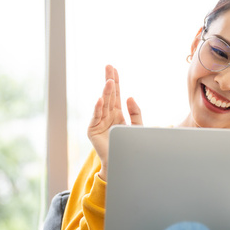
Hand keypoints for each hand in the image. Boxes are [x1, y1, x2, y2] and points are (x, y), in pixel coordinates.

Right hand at [88, 65, 141, 180]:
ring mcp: (99, 122)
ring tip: (109, 81)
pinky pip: (96, 117)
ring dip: (106, 92)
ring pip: (104, 104)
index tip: (114, 69)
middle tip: (109, 67)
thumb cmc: (130, 146)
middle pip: (109, 95)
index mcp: (117, 113)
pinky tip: (101, 99)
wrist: (123, 163)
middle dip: (109, 81)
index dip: (115, 81)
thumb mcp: (137, 127)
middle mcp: (107, 115)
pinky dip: (98, 108)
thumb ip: (135, 112)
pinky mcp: (92, 130)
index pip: (116, 94)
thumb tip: (129, 97)